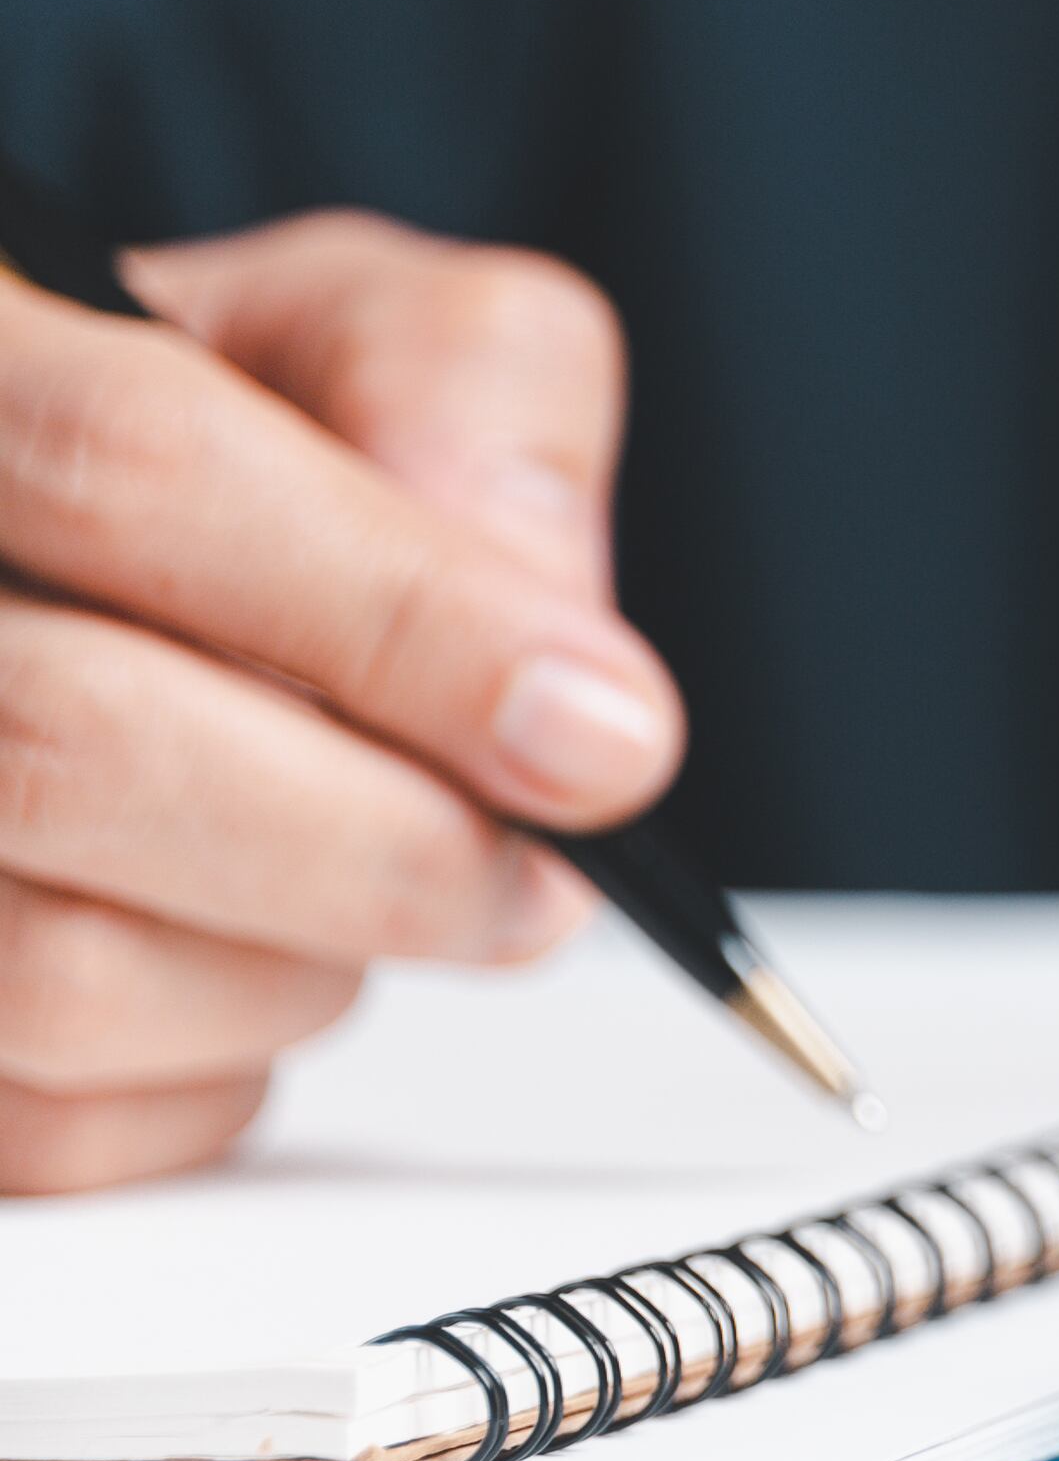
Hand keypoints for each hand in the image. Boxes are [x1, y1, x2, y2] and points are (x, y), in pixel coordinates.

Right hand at [0, 213, 677, 1190]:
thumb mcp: (362, 339)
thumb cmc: (222, 433)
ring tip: (363, 884)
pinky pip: (50, 1121)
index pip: (130, 470)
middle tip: (541, 879)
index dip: (399, 621)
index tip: (602, 746)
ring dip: (294, 968)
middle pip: (72, 743)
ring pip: (56, 969)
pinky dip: (208, 1080)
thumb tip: (547, 648)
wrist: (56, 561)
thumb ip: (471, 407)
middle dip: (378, 847)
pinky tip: (232, 956)